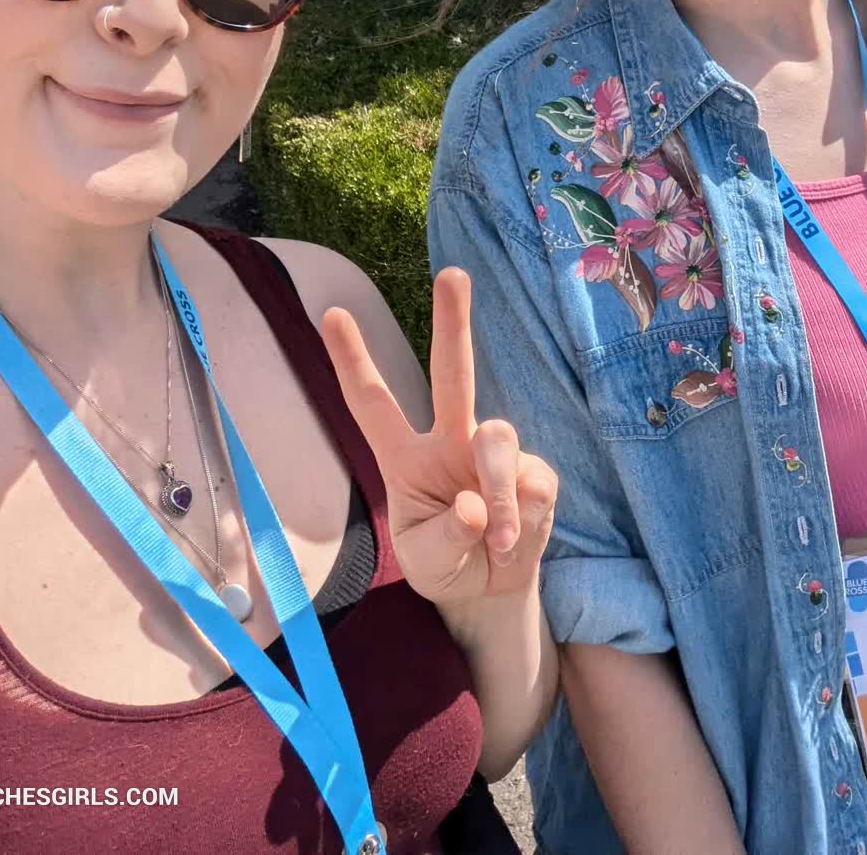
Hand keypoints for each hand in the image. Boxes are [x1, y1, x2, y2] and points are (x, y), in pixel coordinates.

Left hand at [321, 268, 557, 603]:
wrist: (490, 591)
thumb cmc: (445, 563)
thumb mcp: (425, 561)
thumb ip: (445, 536)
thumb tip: (476, 504)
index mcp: (405, 458)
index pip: (373, 403)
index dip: (353, 360)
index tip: (332, 312)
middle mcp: (449, 442)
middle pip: (453, 374)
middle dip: (453, 322)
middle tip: (453, 275)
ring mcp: (493, 455)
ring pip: (498, 437)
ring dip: (497, 488)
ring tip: (497, 538)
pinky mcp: (534, 475)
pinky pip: (532, 482)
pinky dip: (521, 519)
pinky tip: (512, 541)